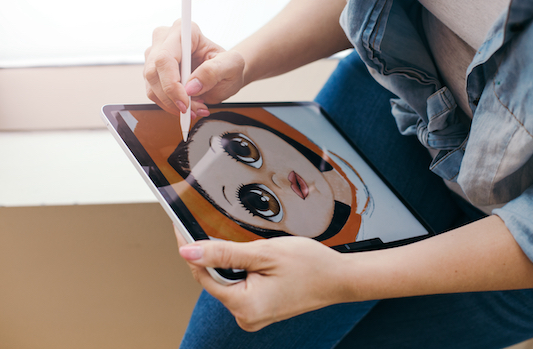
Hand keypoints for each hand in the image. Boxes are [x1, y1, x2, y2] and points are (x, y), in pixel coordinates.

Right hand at [143, 20, 245, 116]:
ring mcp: (155, 55)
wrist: (225, 73)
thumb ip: (214, 72)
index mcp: (185, 31)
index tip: (185, 102)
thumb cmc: (228, 65)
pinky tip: (189, 106)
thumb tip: (191, 86)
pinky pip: (153, 93)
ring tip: (196, 108)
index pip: (165, 58)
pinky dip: (170, 105)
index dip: (171, 83)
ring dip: (172, 104)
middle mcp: (165, 39)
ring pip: (151, 86)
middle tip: (194, 110)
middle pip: (154, 73)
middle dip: (173, 98)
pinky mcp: (154, 72)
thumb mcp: (232, 66)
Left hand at [175, 230, 348, 331]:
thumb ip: (223, 253)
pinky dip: (243, 269)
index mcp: (244, 306)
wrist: (339, 277)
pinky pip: (241, 286)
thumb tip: (188, 252)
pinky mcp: (259, 309)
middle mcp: (246, 316)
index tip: (181, 226)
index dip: (192, 248)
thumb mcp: (263, 252)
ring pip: (228, 281)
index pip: (203, 274)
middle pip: (214, 278)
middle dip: (215, 254)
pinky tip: (255, 258)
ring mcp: (253, 314)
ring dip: (231, 261)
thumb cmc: (310, 265)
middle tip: (220, 227)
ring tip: (252, 246)